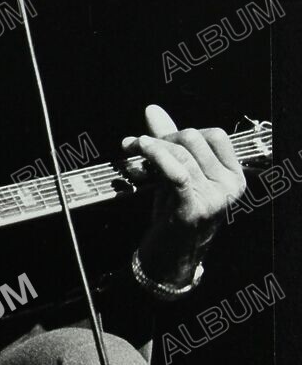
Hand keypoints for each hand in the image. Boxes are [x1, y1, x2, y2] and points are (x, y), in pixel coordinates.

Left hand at [121, 105, 245, 285]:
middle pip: (195, 140)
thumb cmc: (174, 213)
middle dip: (163, 137)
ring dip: (151, 145)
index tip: (156, 138)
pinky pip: (177, 173)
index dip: (183, 131)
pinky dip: (156, 156)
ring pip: (182, 153)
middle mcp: (230, 186)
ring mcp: (215, 198)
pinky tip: (140, 150)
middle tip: (138, 144)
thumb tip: (152, 109)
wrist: (169, 255)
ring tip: (131, 146)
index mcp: (233, 175)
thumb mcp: (175, 174)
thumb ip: (168, 142)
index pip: (215, 135)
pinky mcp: (194, 208)